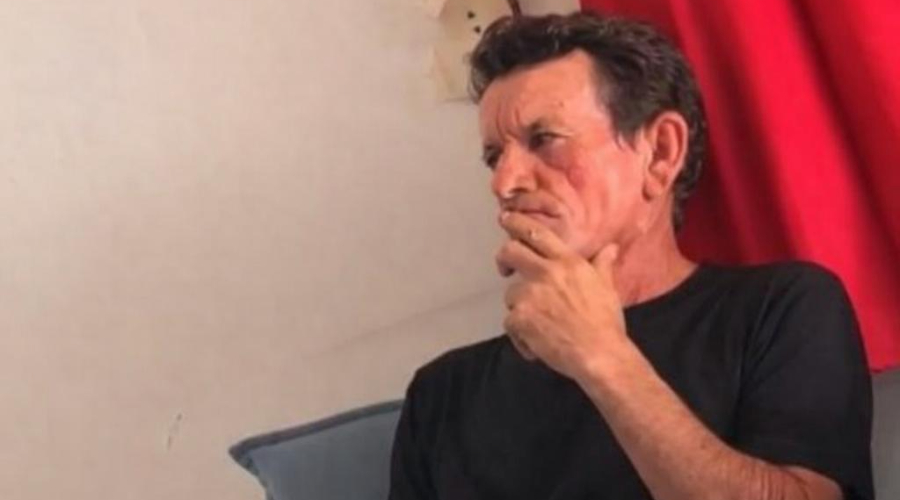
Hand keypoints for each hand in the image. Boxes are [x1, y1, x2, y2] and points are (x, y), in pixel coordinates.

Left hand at [496, 211, 628, 381]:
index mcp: (568, 263)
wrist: (599, 354)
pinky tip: (537, 344)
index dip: (517, 223)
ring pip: (510, 294)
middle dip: (503, 258)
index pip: (537, 233)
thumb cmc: (605, 323)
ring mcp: (530, 295)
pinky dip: (520, 335)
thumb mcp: (607, 288)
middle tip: (505, 268)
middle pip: (510, 251)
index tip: (505, 218)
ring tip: (542, 326)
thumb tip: (610, 248)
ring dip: (520, 309)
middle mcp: (546, 273)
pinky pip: (510, 323)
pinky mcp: (520, 318)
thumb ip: (602, 265)